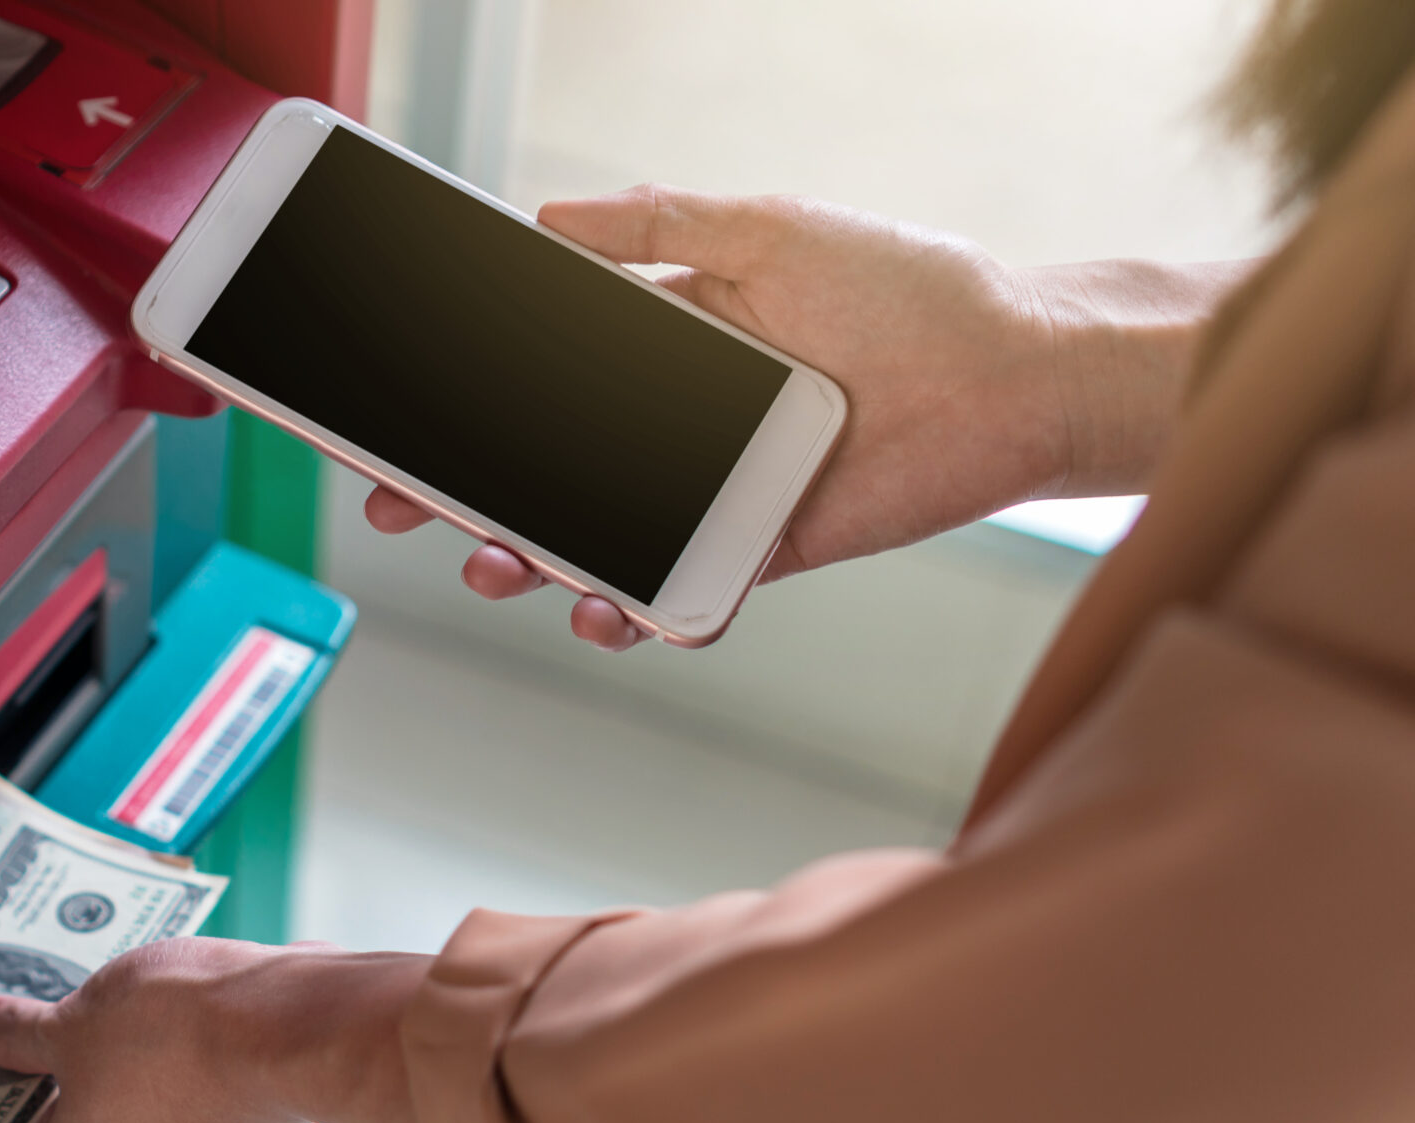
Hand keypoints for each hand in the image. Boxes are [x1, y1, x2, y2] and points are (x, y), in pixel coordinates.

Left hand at [0, 938, 430, 1122]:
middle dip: (63, 1075)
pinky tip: (179, 1019)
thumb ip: (17, 1034)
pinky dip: (178, 1073)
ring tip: (124, 1004)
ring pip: (133, 1122)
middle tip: (57, 1010)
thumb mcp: (73, 1019)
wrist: (288, 1030)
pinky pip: (188, 1111)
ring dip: (124, 1072)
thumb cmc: (171, 1034)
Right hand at [366, 187, 1246, 649]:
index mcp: (668, 345)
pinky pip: (682, 593)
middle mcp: (679, 426)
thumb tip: (547, 216)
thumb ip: (658, 224)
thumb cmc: (902, 288)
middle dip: (469, 497)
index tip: (401, 427)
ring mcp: (713, 493)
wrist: (1013, 371)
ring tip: (503, 565)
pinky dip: (640, 614)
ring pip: (597, 541)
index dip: (466, 408)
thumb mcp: (765, 231)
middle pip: (548, 471)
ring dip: (535, 563)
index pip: (541, 381)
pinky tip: (610, 609)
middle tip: (409, 508)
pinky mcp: (759, 549)